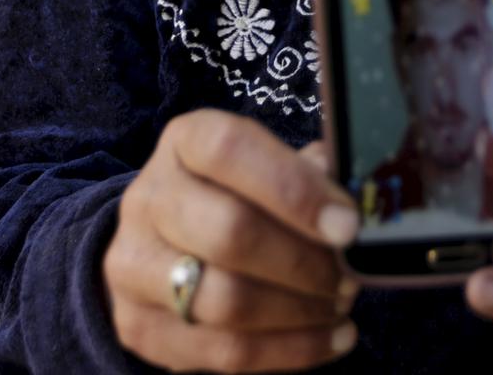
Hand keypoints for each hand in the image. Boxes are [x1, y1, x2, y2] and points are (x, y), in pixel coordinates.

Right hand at [103, 112, 359, 371]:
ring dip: (299, 311)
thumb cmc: (235, 196)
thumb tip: (358, 194)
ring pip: (225, 301)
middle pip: (229, 233)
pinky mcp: (142, 327)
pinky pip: (224, 352)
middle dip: (304, 262)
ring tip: (340, 306)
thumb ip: (308, 173)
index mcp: (185, 141)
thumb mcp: (266, 166)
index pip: (230, 151)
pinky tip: (331, 339)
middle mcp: (149, 198)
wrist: (159, 246)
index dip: (294, 189)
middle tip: (349, 276)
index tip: (348, 225)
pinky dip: (291, 351)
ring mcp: (134, 266)